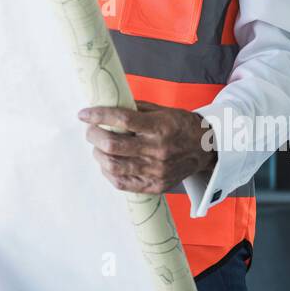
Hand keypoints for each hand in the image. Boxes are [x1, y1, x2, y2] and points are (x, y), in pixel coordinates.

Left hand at [77, 102, 215, 194]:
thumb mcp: (162, 110)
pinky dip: (107, 171)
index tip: (83, 114)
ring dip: (98, 154)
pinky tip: (106, 161)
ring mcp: (157, 171)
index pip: (121, 119)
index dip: (98, 116)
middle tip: (90, 130)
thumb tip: (105, 104)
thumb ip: (134, 109)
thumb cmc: (180, 125)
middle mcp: (158, 151)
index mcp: (160, 127)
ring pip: (113, 166)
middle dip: (93, 135)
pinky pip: (121, 183)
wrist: (206, 149)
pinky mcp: (155, 186)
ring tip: (97, 146)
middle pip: (113, 145)